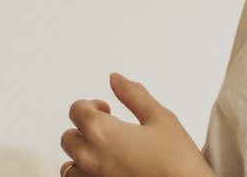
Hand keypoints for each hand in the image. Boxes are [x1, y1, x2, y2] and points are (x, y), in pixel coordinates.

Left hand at [59, 75, 211, 176]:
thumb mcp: (161, 118)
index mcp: (101, 132)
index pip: (76, 110)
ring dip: (81, 156)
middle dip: (84, 129)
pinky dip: (87, 176)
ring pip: (69, 167)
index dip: (90, 105)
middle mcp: (90, 158)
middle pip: (68, 138)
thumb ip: (134, 95)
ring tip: (105, 154)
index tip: (106, 109)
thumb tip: (115, 79)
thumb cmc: (178, 162)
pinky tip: (107, 171)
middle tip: (108, 130)